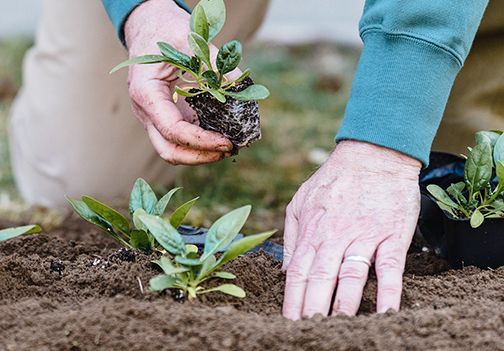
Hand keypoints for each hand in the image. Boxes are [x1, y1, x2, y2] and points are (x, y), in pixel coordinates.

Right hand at [124, 0, 233, 164]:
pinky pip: (181, 139)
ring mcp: (154, 117)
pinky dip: (200, 143)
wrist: (149, 28)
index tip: (227, 141)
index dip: (201, 141)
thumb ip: (214, 62)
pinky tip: (221, 137)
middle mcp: (146, 111)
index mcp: (146, 93)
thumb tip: (240, 85)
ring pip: (173, 150)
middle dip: (200, 157)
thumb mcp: (189, 39)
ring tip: (228, 146)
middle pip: (168, 150)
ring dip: (200, 154)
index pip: (172, 130)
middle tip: (229, 149)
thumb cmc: (165, 31)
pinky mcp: (165, 117)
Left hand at [282, 140, 420, 319]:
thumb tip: (285, 271)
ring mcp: (364, 236)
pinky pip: (389, 268)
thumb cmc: (334, 179)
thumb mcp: (301, 201)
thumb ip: (293, 236)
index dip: (292, 300)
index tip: (289, 323)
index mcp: (312, 230)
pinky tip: (384, 314)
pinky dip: (388, 293)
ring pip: (351, 277)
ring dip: (343, 306)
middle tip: (308, 332)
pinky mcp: (392, 235)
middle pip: (320, 280)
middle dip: (312, 310)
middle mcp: (335, 236)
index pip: (297, 273)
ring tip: (337, 329)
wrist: (372, 154)